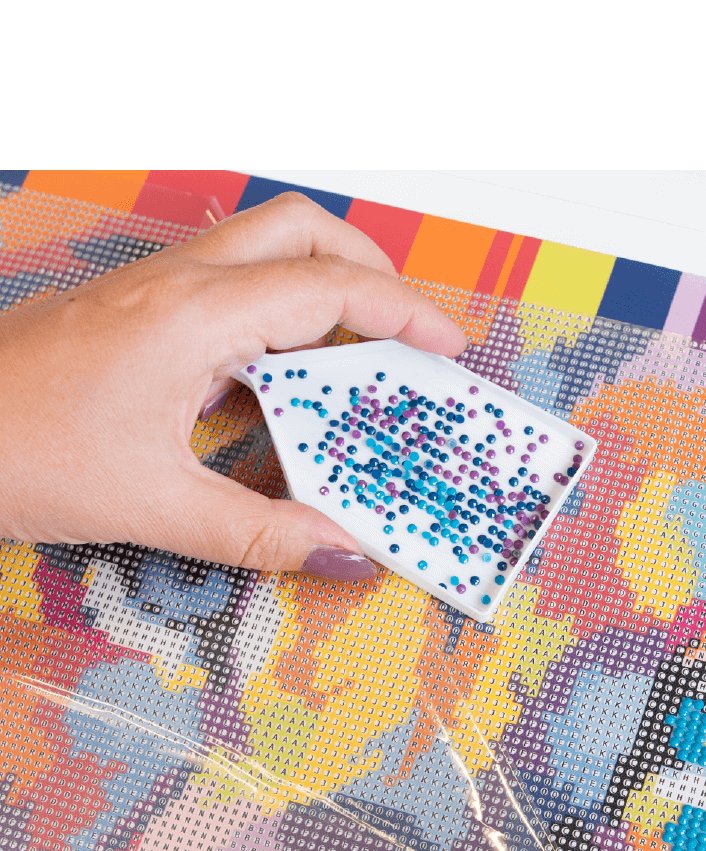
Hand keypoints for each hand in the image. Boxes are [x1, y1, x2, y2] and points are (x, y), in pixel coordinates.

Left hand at [0, 192, 466, 580]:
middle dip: (370, 268)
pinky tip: (279, 388)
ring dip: (321, 290)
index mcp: (195, 316)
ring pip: (260, 253)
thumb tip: (347, 553)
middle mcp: (176, 285)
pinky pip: (225, 294)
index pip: (329, 286)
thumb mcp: (158, 508)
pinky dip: (274, 322)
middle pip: (299, 230)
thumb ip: (264, 534)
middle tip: (409, 336)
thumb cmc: (22, 455)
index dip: (403, 312)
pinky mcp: (132, 317)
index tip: (450, 349)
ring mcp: (150, 293)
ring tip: (359, 363)